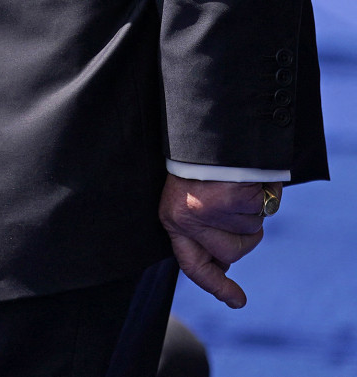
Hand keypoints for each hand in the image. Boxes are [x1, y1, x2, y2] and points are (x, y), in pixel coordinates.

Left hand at [161, 174, 273, 308]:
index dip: (216, 286)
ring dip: (250, 213)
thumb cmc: (195, 166)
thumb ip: (202, 233)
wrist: (203, 131)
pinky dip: (260, 198)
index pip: (193, 265)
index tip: (237, 302)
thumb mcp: (187, 200)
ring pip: (250, 232)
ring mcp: (212, 211)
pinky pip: (260, 212)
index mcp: (172, 219)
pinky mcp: (234, 199)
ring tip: (232, 186)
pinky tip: (244, 181)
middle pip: (232, 252)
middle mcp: (190, 220)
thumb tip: (224, 268)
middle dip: (240, 235)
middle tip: (230, 204)